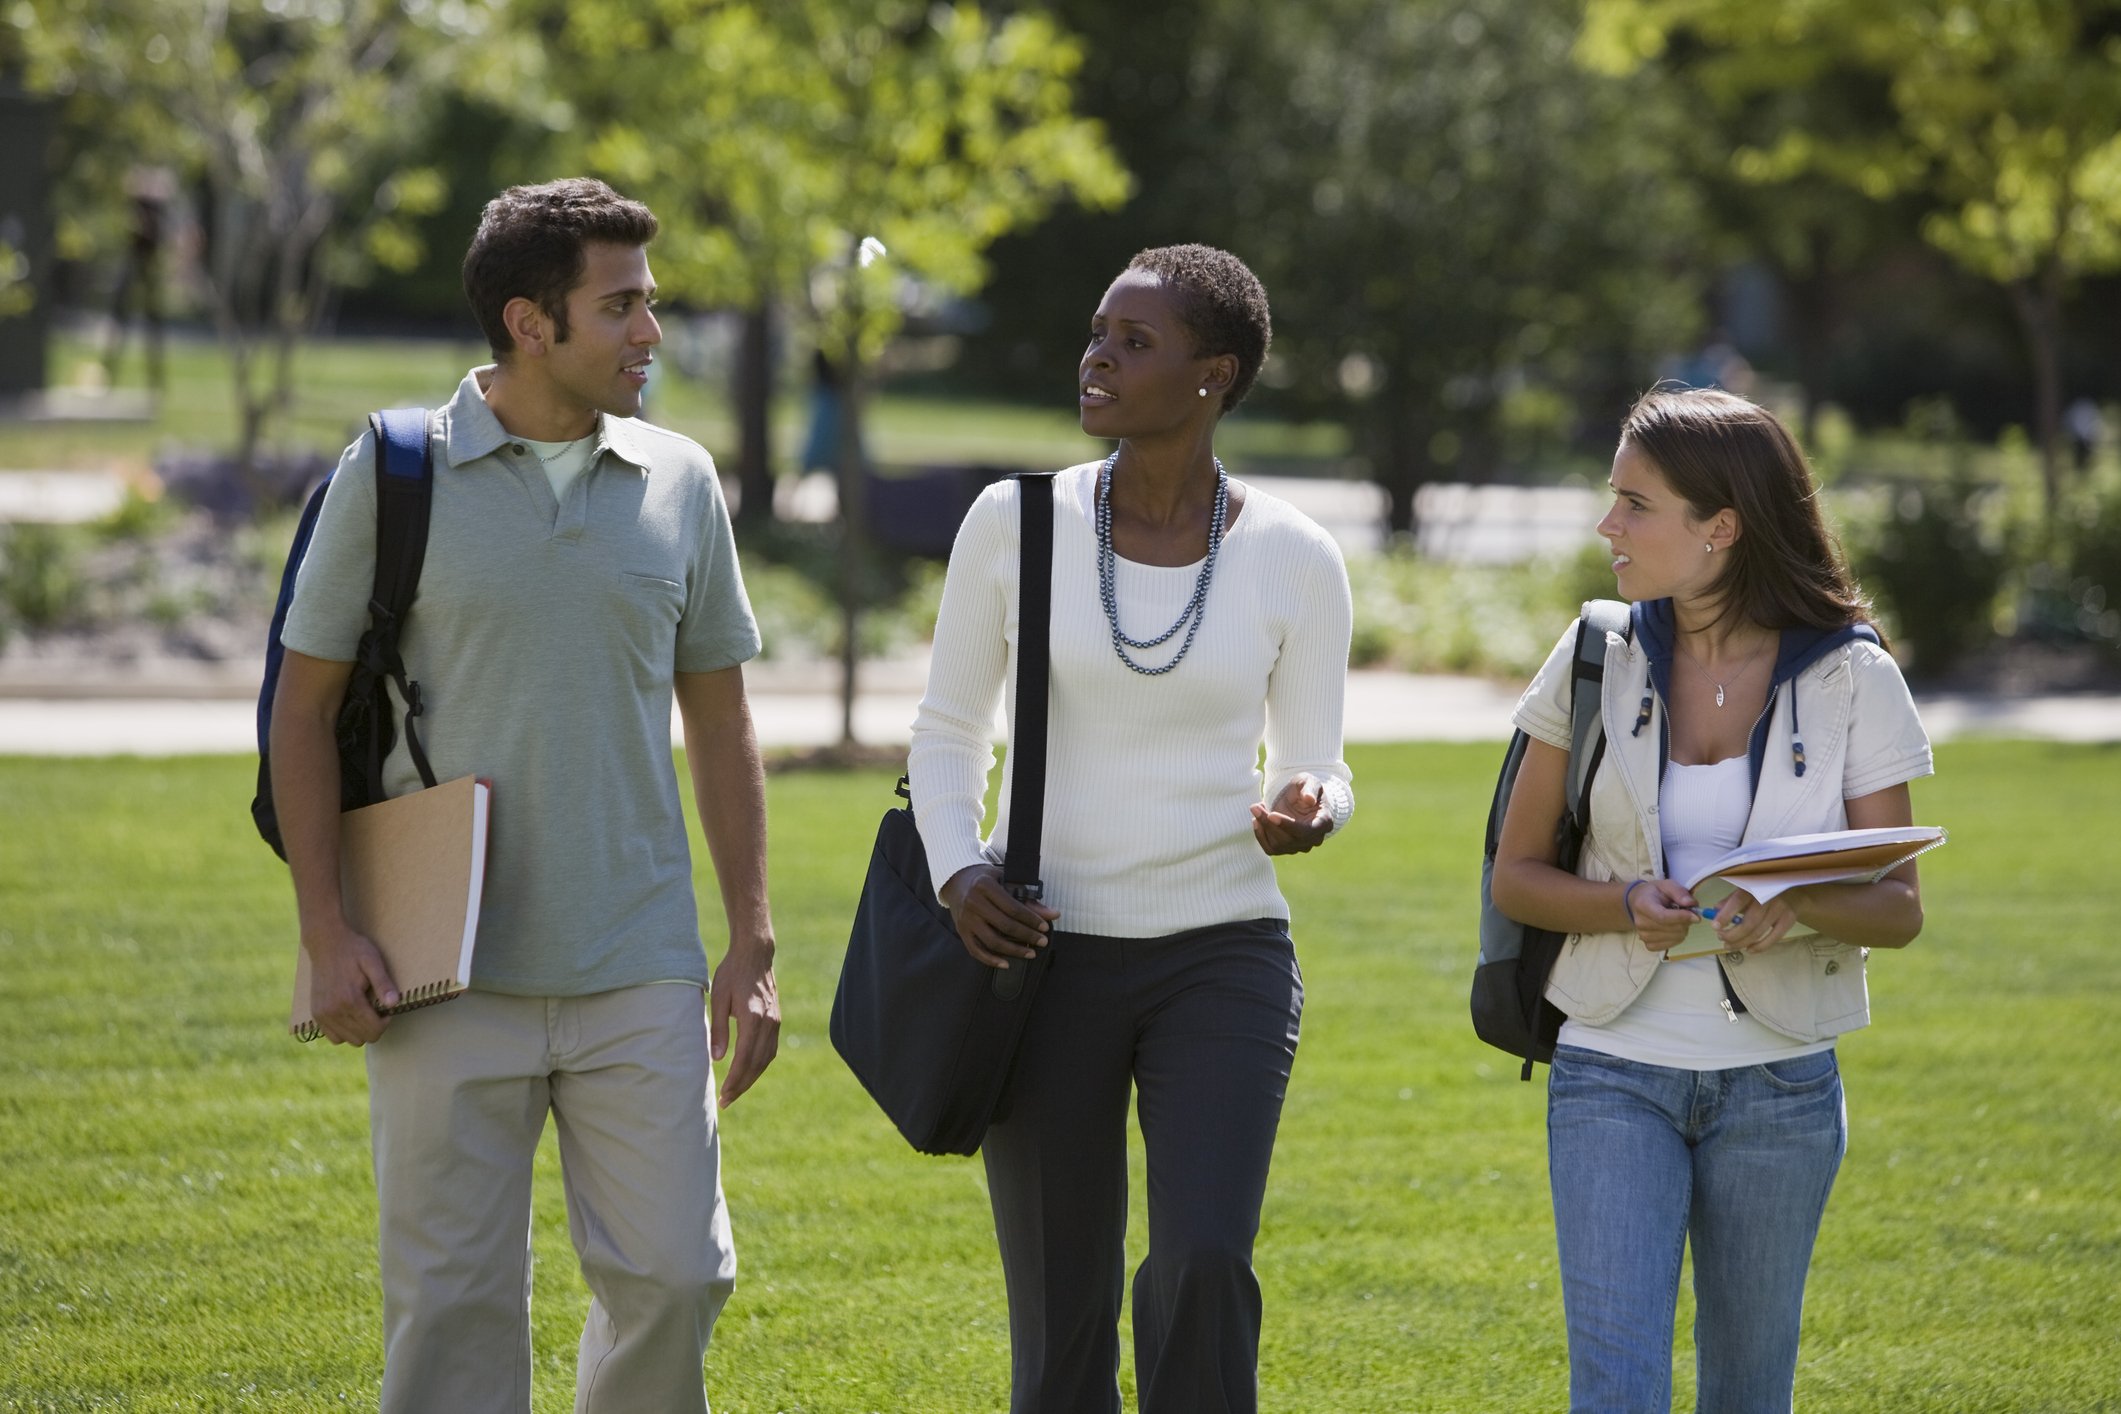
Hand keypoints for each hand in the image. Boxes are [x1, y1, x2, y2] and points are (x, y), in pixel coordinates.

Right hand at [303, 916, 397, 1045]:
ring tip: (364, 1010)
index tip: (386, 1008)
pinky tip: (351, 1015)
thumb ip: (383, 984)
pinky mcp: (316, 1014)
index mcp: (349, 1000)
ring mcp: (322, 1014)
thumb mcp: (373, 962)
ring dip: (360, 1030)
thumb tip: (394, 1004)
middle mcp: (333, 1011)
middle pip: (362, 1038)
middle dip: (374, 1026)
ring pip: (348, 1040)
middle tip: (376, 1007)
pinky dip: (344, 1031)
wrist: (326, 942)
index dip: (385, 1022)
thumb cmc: (353, 950)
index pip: (374, 1030)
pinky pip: (333, 1037)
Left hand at [710, 939, 780, 1108]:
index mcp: (753, 1018)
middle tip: (727, 1101)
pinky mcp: (776, 1020)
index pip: (744, 1058)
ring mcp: (775, 1022)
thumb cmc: (732, 973)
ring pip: (766, 1059)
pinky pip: (771, 1049)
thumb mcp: (719, 999)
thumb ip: (719, 1030)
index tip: (724, 1095)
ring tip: (736, 1091)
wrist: (755, 954)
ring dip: (752, 1077)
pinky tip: (749, 1071)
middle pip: (757, 1063)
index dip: (735, 1080)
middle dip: (742, 1085)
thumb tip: (718, 1059)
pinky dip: (760, 1064)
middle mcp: (769, 1023)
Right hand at [941, 863, 1059, 968]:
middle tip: (1042, 942)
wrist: (955, 880)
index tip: (1045, 928)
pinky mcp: (961, 931)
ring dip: (1014, 951)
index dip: (1031, 920)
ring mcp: (966, 919)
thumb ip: (1028, 898)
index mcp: (985, 886)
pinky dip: (991, 960)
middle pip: (1005, 926)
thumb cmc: (984, 878)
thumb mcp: (1005, 880)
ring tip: (1030, 953)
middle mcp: (973, 903)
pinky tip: (1006, 964)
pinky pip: (976, 950)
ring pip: (992, 941)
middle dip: (1027, 936)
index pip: (1013, 908)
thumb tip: (1053, 914)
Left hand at [1251, 774, 1334, 855]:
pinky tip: (1256, 821)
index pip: (1306, 832)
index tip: (1271, 815)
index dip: (1288, 825)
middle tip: (1255, 807)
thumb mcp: (1309, 781)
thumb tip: (1309, 799)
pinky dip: (1261, 836)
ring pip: (1278, 846)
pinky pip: (1271, 849)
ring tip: (1256, 809)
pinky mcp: (1287, 849)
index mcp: (1324, 823)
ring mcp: (1301, 846)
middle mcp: (1315, 839)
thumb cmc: (1306, 788)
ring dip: (1263, 828)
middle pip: (1290, 840)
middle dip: (1270, 825)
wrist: (1300, 798)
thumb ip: (1310, 788)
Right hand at [1625, 878, 1699, 952]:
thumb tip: (1691, 903)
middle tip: (1687, 913)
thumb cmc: (1654, 893)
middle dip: (1685, 922)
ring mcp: (1643, 936)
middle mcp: (1641, 923)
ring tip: (1678, 919)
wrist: (1638, 902)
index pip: (1663, 917)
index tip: (1696, 916)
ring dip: (1682, 929)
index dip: (1681, 918)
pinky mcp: (1649, 945)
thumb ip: (1679, 892)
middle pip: (1671, 928)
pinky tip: (1674, 928)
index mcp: (1643, 905)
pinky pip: (1670, 945)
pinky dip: (1677, 938)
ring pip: (1674, 937)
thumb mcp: (1666, 885)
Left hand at [1711, 887, 1802, 954]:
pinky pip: (1773, 938)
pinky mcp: (1789, 919)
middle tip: (1721, 938)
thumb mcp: (1745, 890)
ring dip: (1741, 943)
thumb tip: (1714, 911)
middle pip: (1748, 923)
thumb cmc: (1763, 891)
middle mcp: (1767, 898)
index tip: (1715, 927)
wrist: (1793, 890)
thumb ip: (1730, 901)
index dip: (1726, 915)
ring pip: (1758, 932)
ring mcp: (1780, 909)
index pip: (1738, 902)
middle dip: (1732, 935)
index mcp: (1753, 888)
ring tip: (1728, 946)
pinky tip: (1748, 949)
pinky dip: (1759, 947)